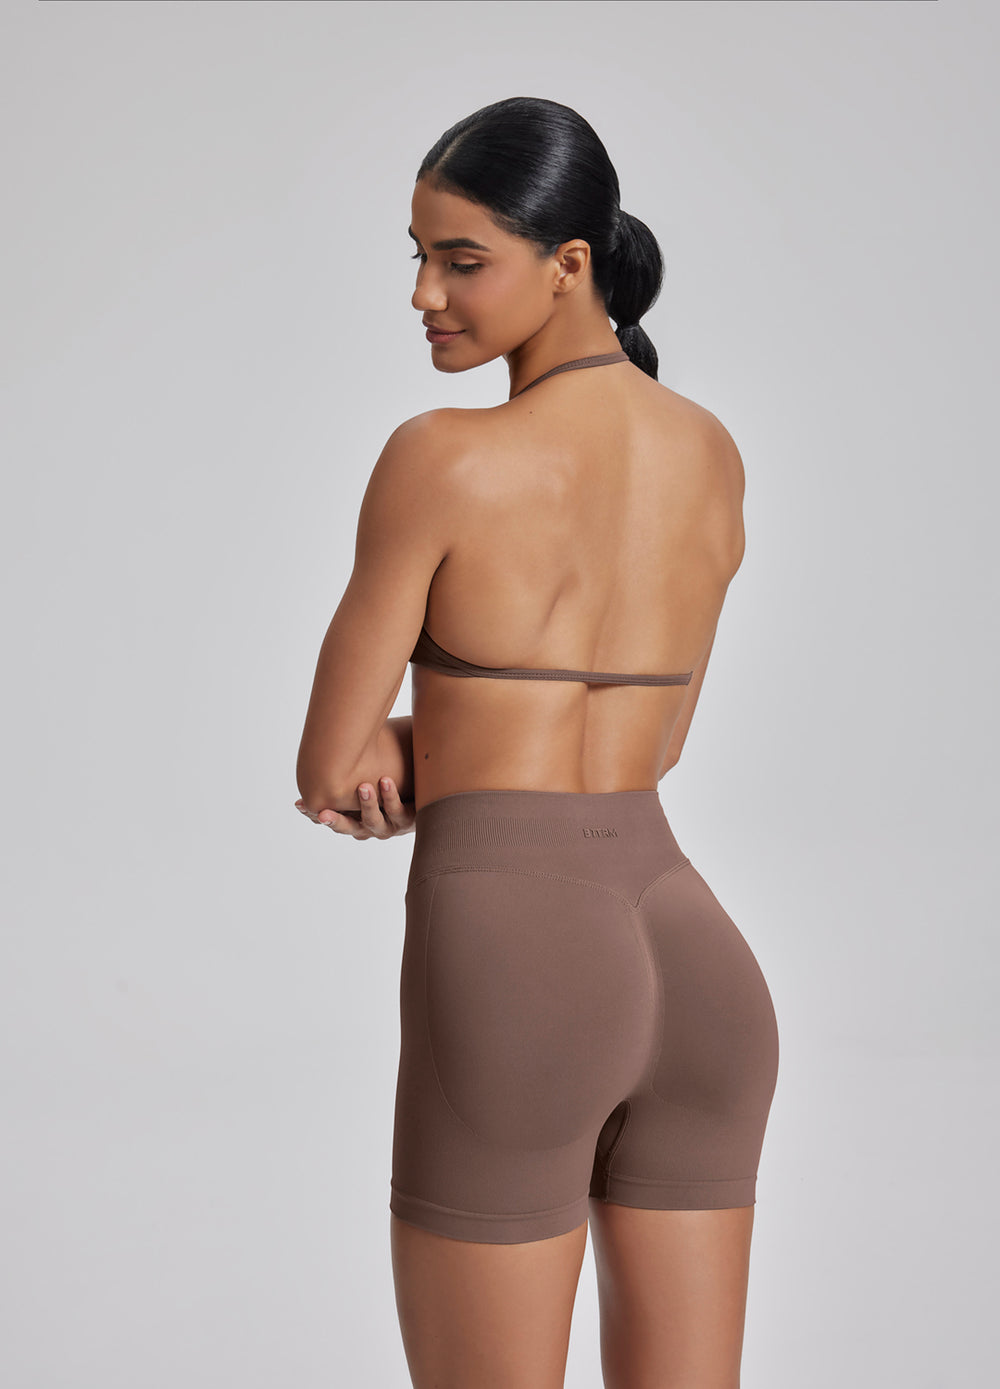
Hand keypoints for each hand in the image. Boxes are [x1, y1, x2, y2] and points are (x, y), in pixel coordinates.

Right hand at [295, 778, 415, 839]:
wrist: (423, 794)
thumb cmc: (387, 784)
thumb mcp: (362, 779)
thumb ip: (343, 771)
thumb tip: (315, 752)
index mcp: (353, 820)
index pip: (329, 820)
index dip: (314, 815)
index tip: (300, 804)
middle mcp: (368, 827)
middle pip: (349, 828)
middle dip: (336, 821)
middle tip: (323, 812)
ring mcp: (388, 825)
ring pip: (374, 820)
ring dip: (367, 804)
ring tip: (363, 787)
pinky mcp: (407, 819)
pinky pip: (397, 810)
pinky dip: (391, 797)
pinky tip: (385, 781)